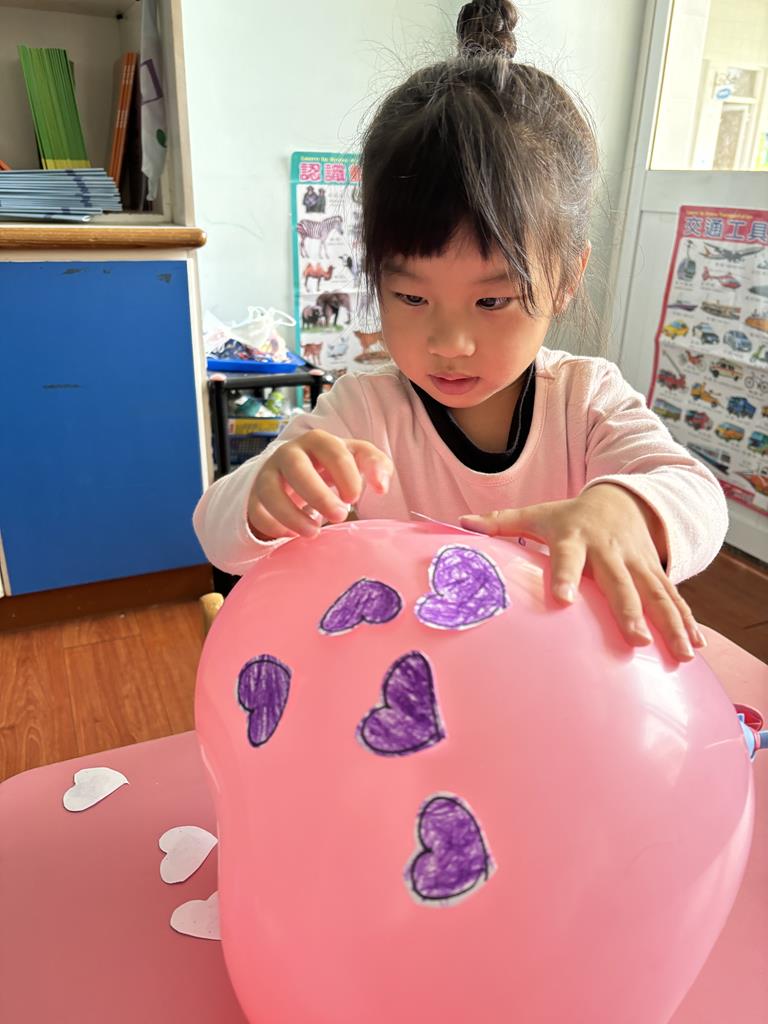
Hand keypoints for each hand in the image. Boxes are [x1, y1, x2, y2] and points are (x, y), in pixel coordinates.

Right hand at [247, 429, 392, 540]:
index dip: (345, 475)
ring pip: (271, 491)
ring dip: (292, 515)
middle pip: (296, 468)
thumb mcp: (358, 459)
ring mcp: (269, 473)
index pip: (332, 451)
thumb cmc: (333, 466)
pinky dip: (274, 526)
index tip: (354, 498)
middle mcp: (289, 453)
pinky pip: (258, 511)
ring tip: (314, 533)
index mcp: (318, 441)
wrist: (299, 471)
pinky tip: (292, 535)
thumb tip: (381, 487)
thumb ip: (377, 465)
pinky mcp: (256, 495)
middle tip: (339, 516)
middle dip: (318, 495)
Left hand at [460, 484, 705, 661]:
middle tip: (634, 639)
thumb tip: (460, 523)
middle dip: (629, 610)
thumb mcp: (537, 514)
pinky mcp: (656, 571)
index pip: (567, 558)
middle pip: (621, 582)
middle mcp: (610, 551)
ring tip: (680, 654)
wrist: (622, 498)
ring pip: (656, 593)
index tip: (563, 601)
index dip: (565, 576)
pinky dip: (687, 621)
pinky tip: (696, 647)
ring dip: (669, 623)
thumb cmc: (569, 515)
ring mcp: (638, 562)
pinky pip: (674, 597)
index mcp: (576, 537)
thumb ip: (500, 523)